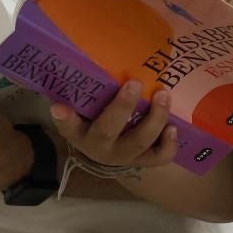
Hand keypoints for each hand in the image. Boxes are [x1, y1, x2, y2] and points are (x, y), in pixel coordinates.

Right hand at [50, 81, 176, 169]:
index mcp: (80, 133)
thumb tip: (65, 71)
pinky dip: (168, 145)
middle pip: (108, 131)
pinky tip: (173, 128)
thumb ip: (77, 95)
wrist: (107, 151)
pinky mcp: (143, 160)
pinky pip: (158, 158)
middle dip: (122, 107)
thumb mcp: (81, 111)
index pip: (68, 125)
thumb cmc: (93, 121)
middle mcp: (100, 148)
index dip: (64, 118)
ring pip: (139, 142)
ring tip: (163, 95)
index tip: (59, 106)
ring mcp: (124, 156)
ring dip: (154, 119)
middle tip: (134, 82)